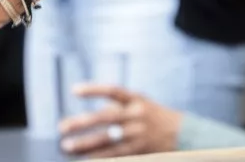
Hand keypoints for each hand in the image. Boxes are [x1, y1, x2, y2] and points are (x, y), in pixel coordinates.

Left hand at [57, 86, 180, 157]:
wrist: (182, 133)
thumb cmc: (151, 116)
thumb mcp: (138, 105)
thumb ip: (115, 109)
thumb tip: (87, 119)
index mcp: (136, 100)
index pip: (113, 91)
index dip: (94, 89)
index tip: (74, 90)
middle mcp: (137, 116)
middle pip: (106, 119)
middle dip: (82, 124)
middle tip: (62, 128)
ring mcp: (139, 135)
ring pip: (108, 141)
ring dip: (86, 145)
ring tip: (68, 147)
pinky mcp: (140, 152)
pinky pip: (117, 156)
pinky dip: (101, 158)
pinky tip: (86, 160)